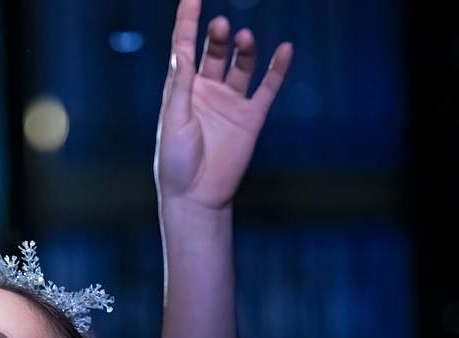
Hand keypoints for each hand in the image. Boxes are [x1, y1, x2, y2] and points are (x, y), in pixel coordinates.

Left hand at [154, 0, 292, 210]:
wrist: (197, 197)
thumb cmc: (175, 162)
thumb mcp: (173, 121)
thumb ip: (180, 87)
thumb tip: (181, 52)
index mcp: (181, 89)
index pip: (183, 46)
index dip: (187, 20)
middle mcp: (206, 90)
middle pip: (214, 52)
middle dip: (217, 37)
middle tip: (221, 26)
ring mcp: (230, 102)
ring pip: (241, 65)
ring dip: (243, 49)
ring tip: (243, 37)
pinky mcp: (250, 117)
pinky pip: (267, 88)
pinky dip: (277, 69)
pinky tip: (284, 49)